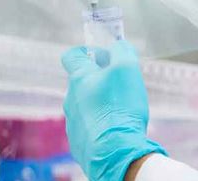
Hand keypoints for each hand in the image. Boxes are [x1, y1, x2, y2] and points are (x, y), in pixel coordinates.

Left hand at [61, 41, 165, 180]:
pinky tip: (117, 129)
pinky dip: (101, 125)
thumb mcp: (127, 69)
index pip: (72, 55)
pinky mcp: (79, 142)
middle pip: (83, 82)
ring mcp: (73, 122)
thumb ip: (122, 51)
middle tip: (122, 85)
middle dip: (101, 80)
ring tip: (122, 110)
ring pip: (86, 105)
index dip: (87, 51)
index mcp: (79, 79)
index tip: (105, 56)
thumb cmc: (120, 107)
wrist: (115, 152)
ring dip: (102, 104)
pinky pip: (89, 127)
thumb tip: (118, 45)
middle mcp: (70, 99)